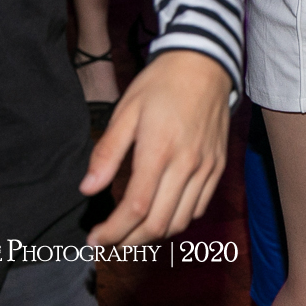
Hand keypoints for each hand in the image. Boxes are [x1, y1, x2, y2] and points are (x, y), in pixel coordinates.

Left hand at [82, 51, 232, 246]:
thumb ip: (107, 152)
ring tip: (131, 232)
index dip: (113, 231)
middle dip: (129, 241)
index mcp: (159, 149)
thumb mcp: (126, 110)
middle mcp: (186, 164)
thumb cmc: (161, 84)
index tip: (95, 239)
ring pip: (180, 222)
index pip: (136, 208)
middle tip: (109, 241)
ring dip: (153, 236)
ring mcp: (206, 167)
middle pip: (158, 224)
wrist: (204, 64)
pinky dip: (177, 220)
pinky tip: (160, 213)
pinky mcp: (217, 166)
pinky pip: (198, 207)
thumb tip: (88, 188)